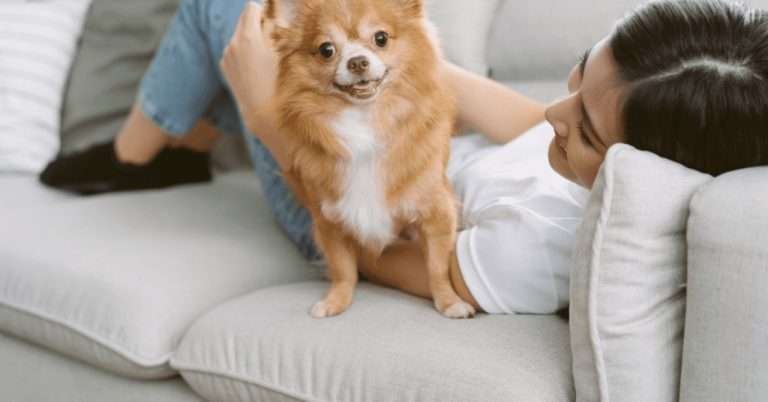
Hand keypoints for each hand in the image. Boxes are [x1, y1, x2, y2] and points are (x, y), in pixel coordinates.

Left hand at [220, 2, 278, 131]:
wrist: (262, 112)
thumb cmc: (278, 83)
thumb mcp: (281, 53)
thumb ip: (274, 31)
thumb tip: (271, 20)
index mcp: (248, 36)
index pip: (252, 8)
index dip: (264, 13)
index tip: (272, 23)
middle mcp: (234, 42)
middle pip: (243, 19)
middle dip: (256, 24)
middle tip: (270, 39)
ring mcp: (227, 54)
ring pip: (239, 35)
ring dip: (250, 39)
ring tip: (263, 58)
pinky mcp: (224, 65)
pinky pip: (234, 49)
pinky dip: (243, 53)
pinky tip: (253, 69)